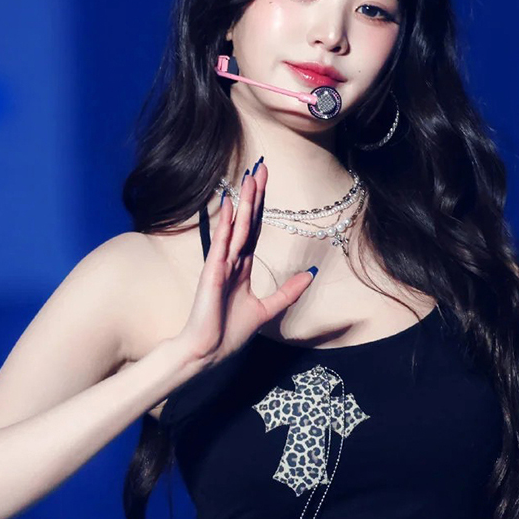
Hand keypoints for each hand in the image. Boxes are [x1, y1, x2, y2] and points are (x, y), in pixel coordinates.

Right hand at [176, 159, 316, 364]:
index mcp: (242, 267)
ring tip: (249, 177)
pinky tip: (230, 204)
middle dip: (254, 196)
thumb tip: (310, 275)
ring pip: (236, 228)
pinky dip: (227, 224)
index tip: (264, 184)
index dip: (260, 207)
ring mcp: (221, 265)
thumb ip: (288, 292)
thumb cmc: (229, 332)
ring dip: (243, 202)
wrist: (208, 351)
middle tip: (260, 168)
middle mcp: (231, 261)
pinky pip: (222, 244)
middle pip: (246, 222)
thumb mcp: (267, 309)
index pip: (254, 230)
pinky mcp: (212, 273)